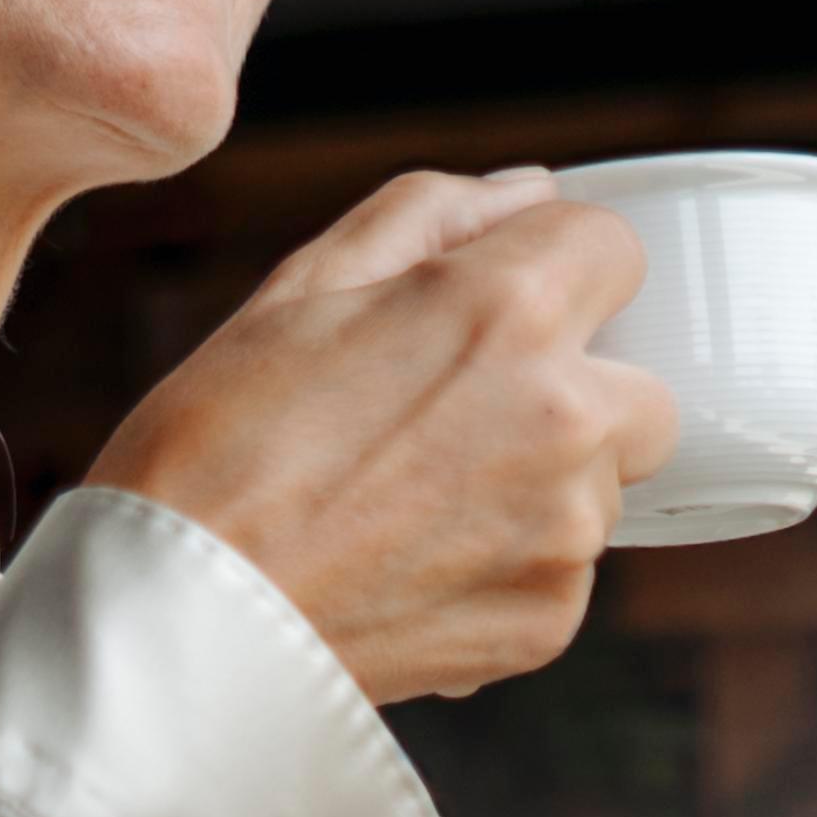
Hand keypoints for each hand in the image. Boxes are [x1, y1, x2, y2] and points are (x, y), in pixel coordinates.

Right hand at [84, 168, 677, 702]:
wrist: (173, 622)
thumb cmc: (211, 448)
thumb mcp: (299, 289)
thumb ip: (429, 215)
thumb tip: (527, 193)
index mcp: (509, 311)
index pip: (615, 247)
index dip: (551, 267)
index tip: (494, 308)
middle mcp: (566, 419)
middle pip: (643, 384)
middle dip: (573, 390)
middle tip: (452, 419)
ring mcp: (566, 531)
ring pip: (601, 487)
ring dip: (539, 485)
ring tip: (409, 503)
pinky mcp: (550, 623)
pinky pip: (561, 572)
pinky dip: (504, 567)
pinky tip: (407, 565)